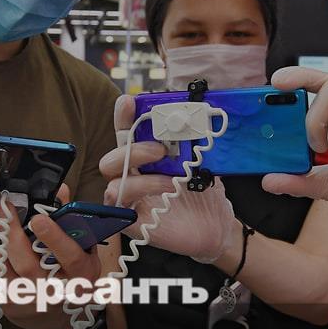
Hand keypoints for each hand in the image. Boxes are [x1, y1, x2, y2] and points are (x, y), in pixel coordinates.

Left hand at [0, 185, 102, 328]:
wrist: (59, 316)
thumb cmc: (72, 275)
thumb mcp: (84, 249)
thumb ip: (72, 219)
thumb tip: (59, 188)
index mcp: (80, 275)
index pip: (70, 257)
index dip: (54, 238)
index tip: (39, 218)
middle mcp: (53, 292)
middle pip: (26, 263)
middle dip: (10, 232)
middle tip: (0, 205)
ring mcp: (26, 301)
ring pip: (0, 270)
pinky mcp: (5, 305)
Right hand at [99, 95, 241, 262]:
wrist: (216, 227)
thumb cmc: (203, 195)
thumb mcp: (199, 163)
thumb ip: (190, 144)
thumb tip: (193, 119)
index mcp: (144, 161)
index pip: (126, 136)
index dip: (124, 118)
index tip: (129, 101)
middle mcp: (132, 178)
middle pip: (111, 159)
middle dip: (132, 150)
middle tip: (160, 150)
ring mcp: (131, 201)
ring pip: (113, 185)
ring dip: (143, 179)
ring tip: (171, 180)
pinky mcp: (133, 223)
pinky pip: (121, 209)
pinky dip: (141, 197)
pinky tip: (164, 193)